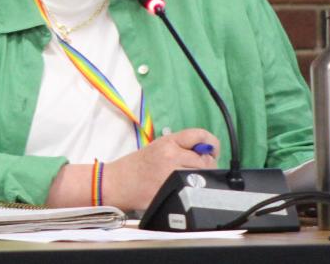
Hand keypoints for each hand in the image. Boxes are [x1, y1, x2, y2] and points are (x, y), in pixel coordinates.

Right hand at [101, 128, 220, 211]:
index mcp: (168, 142)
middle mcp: (171, 156)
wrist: (116, 183)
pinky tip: (184, 190)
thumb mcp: (158, 147)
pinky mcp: (170, 193)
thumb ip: (181, 147)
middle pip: (206, 160)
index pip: (200, 136)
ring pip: (202, 177)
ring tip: (190, 181)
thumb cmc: (137, 166)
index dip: (212, 143)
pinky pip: (192, 192)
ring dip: (202, 180)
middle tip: (198, 169)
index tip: (212, 150)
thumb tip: (206, 153)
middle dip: (207, 165)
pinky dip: (193, 192)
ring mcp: (171, 176)